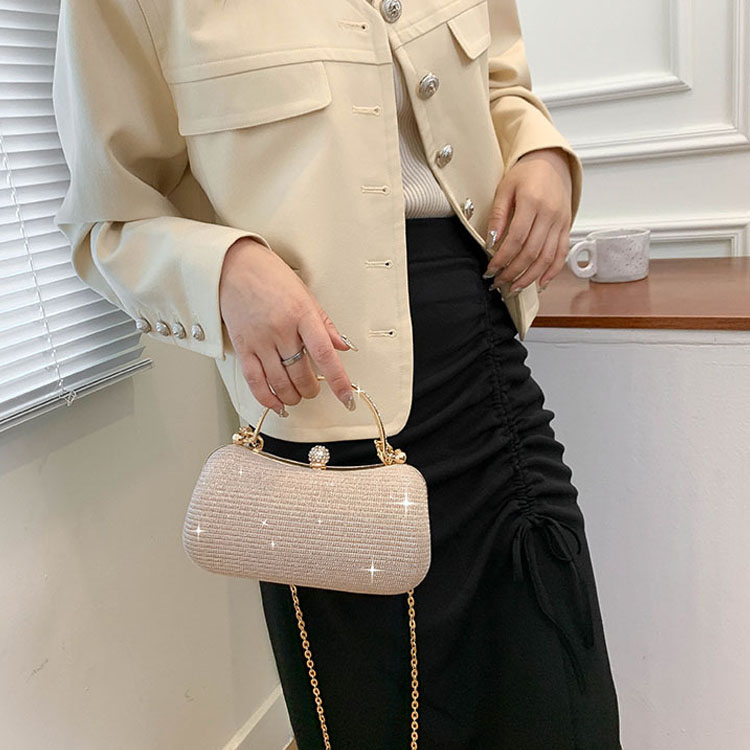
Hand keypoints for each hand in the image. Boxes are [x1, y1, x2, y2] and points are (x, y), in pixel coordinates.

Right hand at [219, 237, 355, 415]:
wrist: (234, 266)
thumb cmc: (271, 276)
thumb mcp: (305, 295)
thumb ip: (325, 324)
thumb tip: (343, 347)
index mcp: (302, 315)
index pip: (324, 355)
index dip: (338, 381)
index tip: (347, 398)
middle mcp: (281, 329)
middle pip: (301, 374)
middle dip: (312, 389)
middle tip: (314, 389)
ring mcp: (260, 340)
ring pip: (279, 382)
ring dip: (292, 396)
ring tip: (297, 395)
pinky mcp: (242, 347)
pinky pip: (255, 381)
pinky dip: (267, 398)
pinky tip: (276, 404)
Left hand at [483, 147, 572, 293]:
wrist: (551, 161)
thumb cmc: (526, 173)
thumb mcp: (505, 188)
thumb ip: (498, 215)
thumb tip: (491, 242)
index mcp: (533, 202)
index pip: (516, 239)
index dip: (502, 258)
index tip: (490, 269)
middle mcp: (550, 214)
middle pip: (531, 252)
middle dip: (513, 272)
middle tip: (498, 282)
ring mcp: (561, 222)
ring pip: (547, 258)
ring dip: (530, 277)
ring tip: (514, 288)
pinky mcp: (567, 227)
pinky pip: (562, 254)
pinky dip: (552, 272)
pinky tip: (540, 283)